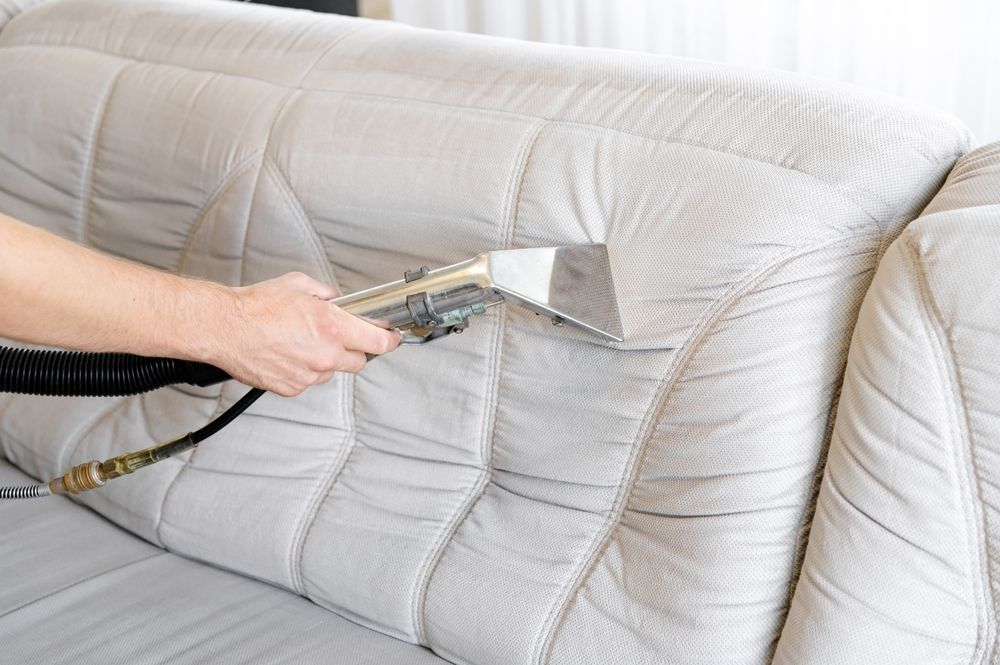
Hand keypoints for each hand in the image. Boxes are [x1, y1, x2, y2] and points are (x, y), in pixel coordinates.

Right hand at [210, 272, 399, 396]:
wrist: (224, 328)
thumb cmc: (255, 307)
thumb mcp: (299, 285)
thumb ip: (326, 294)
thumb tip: (336, 300)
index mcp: (333, 327)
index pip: (378, 341)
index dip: (389, 340)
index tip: (392, 338)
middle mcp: (325, 354)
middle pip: (359, 361)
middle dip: (354, 349)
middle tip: (339, 337)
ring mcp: (309, 374)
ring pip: (332, 371)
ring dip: (326, 360)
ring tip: (301, 343)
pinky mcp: (292, 387)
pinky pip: (308, 380)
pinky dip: (303, 369)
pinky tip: (287, 353)